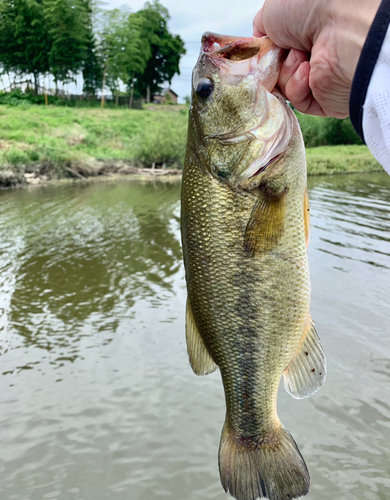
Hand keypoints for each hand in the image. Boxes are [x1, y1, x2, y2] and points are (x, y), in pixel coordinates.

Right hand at [253, 0, 380, 117]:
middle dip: (273, 65)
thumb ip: (260, 30)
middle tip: (280, 53)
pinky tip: (308, 70)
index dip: (264, 56)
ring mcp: (321, 79)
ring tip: (301, 56)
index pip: (275, 54)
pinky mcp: (326, 100)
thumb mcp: (272, 11)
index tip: (260, 54)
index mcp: (304, 34)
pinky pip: (298, 102)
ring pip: (284, 88)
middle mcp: (314, 56)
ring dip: (286, 72)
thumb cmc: (310, 8)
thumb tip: (258, 47)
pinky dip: (297, 86)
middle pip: (277, 73)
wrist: (342, 27)